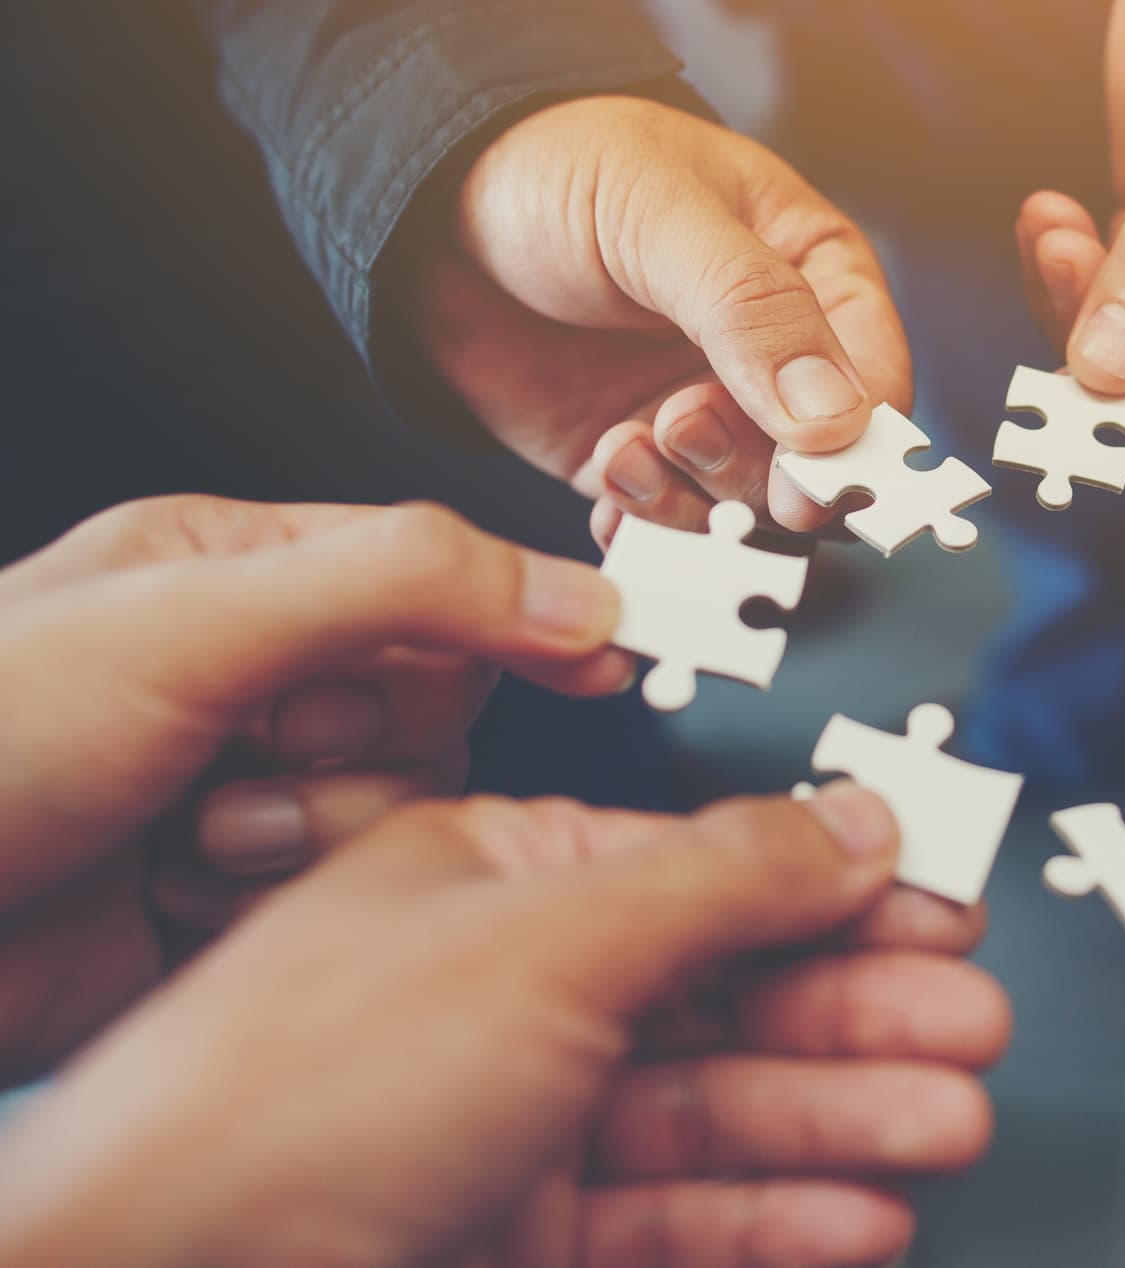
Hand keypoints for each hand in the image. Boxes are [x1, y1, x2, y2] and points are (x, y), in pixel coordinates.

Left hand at [0, 495, 626, 1080]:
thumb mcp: (194, 621)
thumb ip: (399, 582)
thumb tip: (570, 588)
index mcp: (237, 572)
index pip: (439, 576)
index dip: (515, 611)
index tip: (600, 648)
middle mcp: (250, 672)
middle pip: (439, 693)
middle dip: (368, 731)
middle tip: (275, 737)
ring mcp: (243, 784)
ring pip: (404, 797)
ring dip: (318, 820)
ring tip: (205, 821)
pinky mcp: (232, 891)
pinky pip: (344, 883)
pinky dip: (277, 890)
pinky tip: (187, 879)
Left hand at [0, 788, 1005, 1267]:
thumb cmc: (296, 1086)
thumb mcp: (544, 941)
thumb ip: (720, 879)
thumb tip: (851, 820)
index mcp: (496, 875)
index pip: (706, 866)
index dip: (835, 886)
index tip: (942, 904)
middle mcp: (509, 988)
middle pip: (728, 991)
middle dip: (860, 1012)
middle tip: (971, 1028)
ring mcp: (513, 1118)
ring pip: (714, 1110)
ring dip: (839, 1119)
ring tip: (948, 1126)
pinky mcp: (514, 1231)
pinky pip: (673, 1215)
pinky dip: (771, 1216)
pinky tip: (857, 1215)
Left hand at [406, 95, 913, 541]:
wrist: (424, 204)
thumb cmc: (557, 168)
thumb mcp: (663, 216)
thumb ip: (753, 312)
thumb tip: (837, 416)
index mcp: (812, 275)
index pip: (877, 378)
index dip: (857, 438)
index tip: (812, 471)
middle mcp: (771, 357)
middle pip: (816, 462)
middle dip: (759, 468)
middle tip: (689, 427)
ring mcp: (704, 411)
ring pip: (744, 503)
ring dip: (691, 492)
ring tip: (633, 438)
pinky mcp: (635, 456)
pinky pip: (666, 523)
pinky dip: (641, 522)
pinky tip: (608, 479)